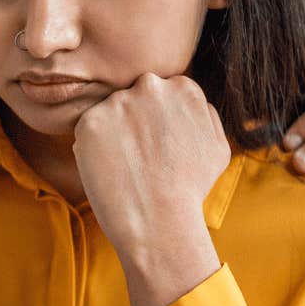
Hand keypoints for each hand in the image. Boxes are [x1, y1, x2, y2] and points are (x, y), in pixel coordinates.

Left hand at [73, 72, 227, 305]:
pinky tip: (109, 170)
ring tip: (126, 168)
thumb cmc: (191, 189)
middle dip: (133, 121)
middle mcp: (150, 87)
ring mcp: (118, 102)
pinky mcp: (90, 121)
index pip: (160, 94)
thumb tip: (191, 103)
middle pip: (133, 98)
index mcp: (183, 87)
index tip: (157, 146)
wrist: (160, 218)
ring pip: (109, 114)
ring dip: (112, 135)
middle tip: (139, 156)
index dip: (155, 122)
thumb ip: (204, 115)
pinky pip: (87, 131)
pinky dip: (92, 149)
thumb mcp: (217, 145)